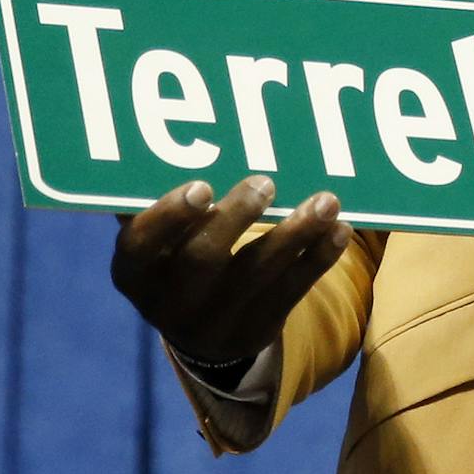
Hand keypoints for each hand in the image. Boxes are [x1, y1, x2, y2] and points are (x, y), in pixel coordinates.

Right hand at [111, 175, 353, 365]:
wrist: (203, 334)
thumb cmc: (177, 257)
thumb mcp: (157, 241)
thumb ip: (155, 198)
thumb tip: (162, 140)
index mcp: (134, 272)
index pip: (139, 246)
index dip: (169, 217)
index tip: (202, 187)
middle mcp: (169, 303)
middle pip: (201, 261)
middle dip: (236, 219)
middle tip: (265, 182)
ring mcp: (215, 322)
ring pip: (256, 276)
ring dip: (294, 234)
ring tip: (326, 200)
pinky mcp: (257, 329)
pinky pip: (291, 292)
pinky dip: (318, 258)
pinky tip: (339, 229)